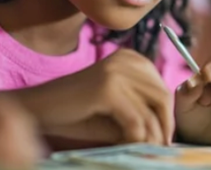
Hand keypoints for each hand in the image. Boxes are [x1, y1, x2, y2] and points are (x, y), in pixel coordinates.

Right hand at [28, 49, 173, 145]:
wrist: (40, 110)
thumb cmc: (78, 113)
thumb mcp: (118, 108)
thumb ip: (144, 114)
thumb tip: (170, 136)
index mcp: (132, 58)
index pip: (163, 89)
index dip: (167, 117)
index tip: (161, 139)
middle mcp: (127, 59)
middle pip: (163, 98)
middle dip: (164, 129)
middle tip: (158, 150)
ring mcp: (117, 71)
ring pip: (152, 112)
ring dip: (151, 138)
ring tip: (142, 152)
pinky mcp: (107, 88)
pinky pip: (136, 122)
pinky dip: (135, 140)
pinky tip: (125, 147)